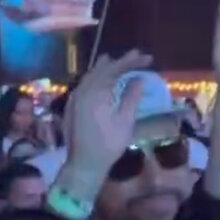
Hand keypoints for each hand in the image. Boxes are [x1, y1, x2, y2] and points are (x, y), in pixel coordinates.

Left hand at [63, 49, 153, 174]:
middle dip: (119, 62)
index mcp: (97, 93)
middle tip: (136, 56)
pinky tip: (102, 79)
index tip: (147, 57)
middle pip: (102, 70)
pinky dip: (96, 78)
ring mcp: (75, 98)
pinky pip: (85, 84)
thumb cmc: (109, 143)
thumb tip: (139, 80)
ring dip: (105, 68)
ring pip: (91, 76)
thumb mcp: (125, 121)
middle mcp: (83, 91)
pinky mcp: (72, 105)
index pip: (115, 70)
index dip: (132, 62)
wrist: (84, 162)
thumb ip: (131, 97)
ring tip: (116, 61)